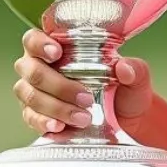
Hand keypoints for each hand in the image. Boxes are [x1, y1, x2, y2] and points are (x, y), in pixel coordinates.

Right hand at [12, 28, 152, 134]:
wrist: (125, 119)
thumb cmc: (124, 88)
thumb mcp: (136, 77)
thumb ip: (134, 69)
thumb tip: (124, 68)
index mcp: (57, 47)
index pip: (34, 40)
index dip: (40, 44)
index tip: (56, 53)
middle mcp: (40, 67)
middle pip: (31, 70)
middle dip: (58, 85)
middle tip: (85, 97)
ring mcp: (34, 92)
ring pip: (30, 95)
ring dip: (56, 107)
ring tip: (83, 117)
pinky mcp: (36, 115)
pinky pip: (31, 118)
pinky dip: (44, 122)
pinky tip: (59, 126)